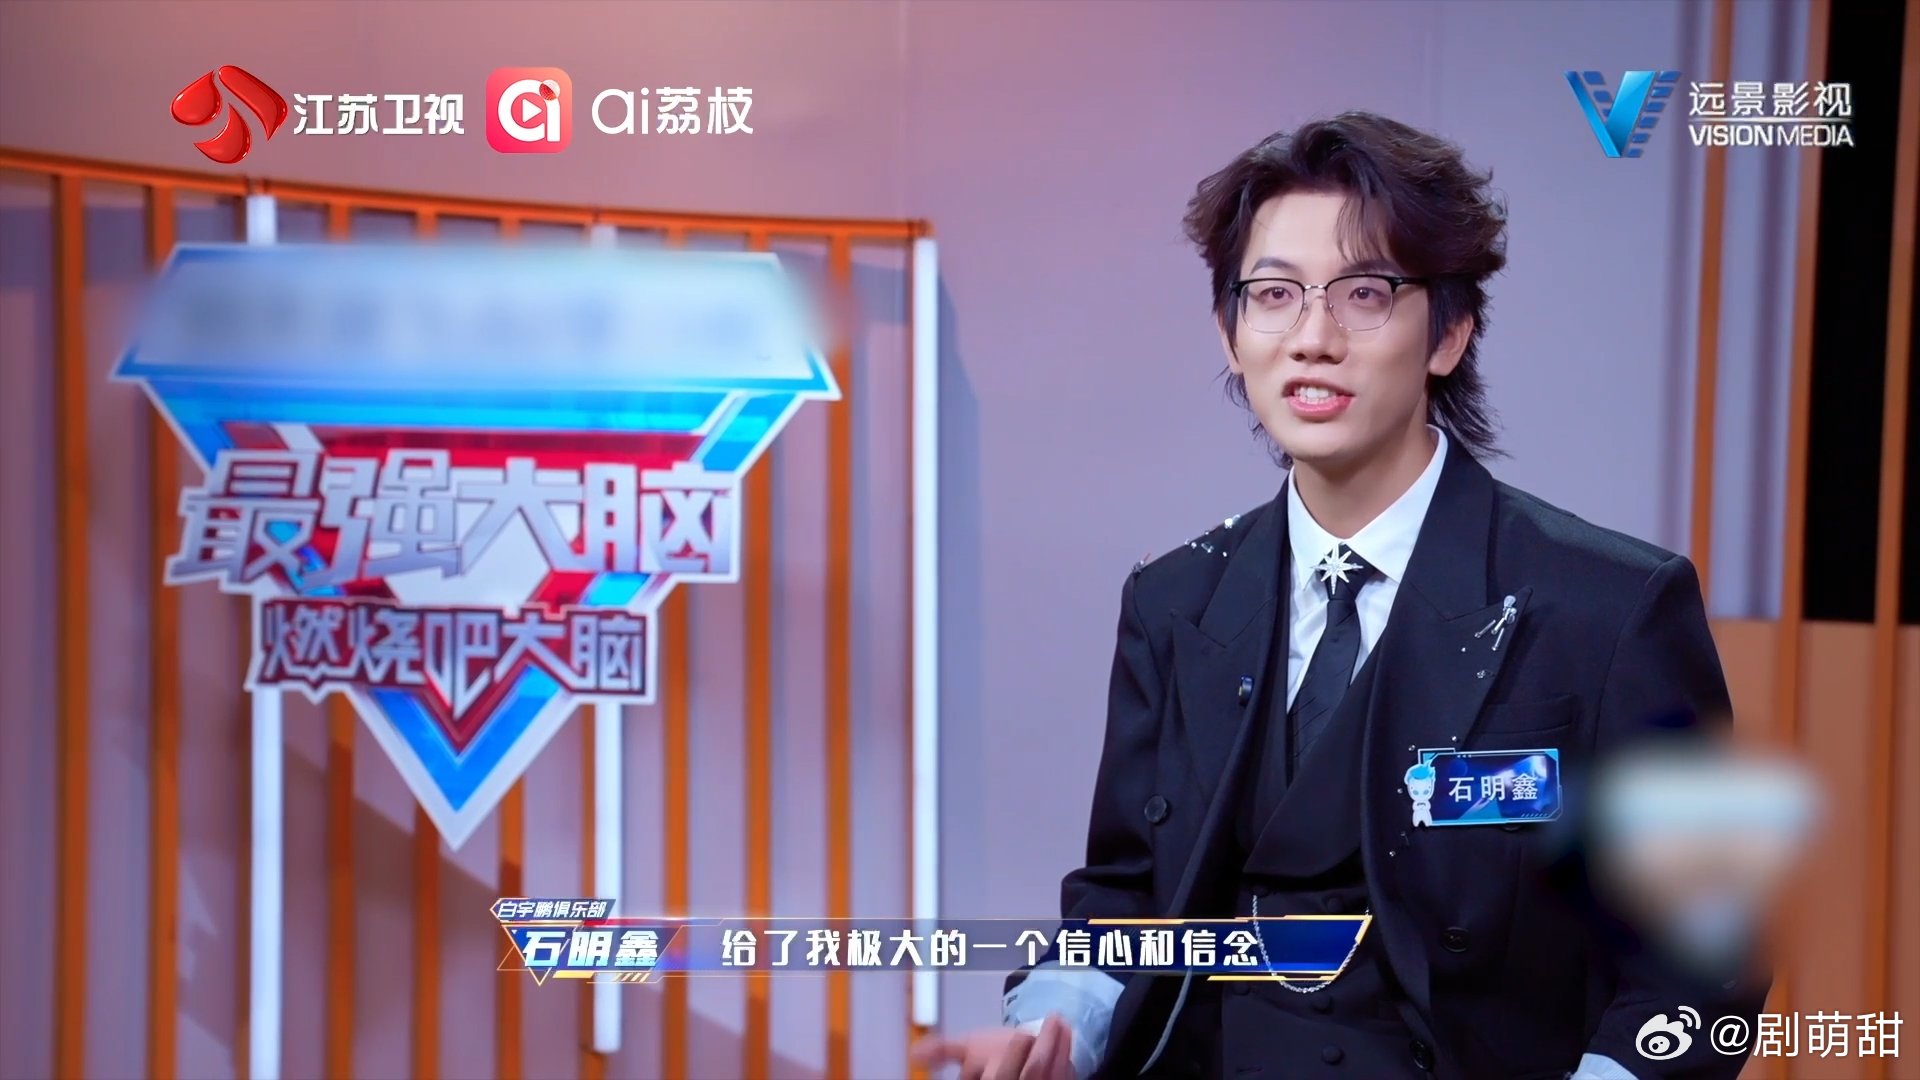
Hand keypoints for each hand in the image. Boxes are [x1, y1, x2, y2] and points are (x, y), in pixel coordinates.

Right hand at [910, 1013, 1076, 1079]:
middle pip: (1031, 1075)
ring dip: (1057, 1046)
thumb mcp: (968, 1049)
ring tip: (1057, 1021)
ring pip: (1052, 1074)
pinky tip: (1066, 1030)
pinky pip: (1066, 1073)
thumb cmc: (995, 1055)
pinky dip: (1067, 1051)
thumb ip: (944, 1050)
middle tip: (1042, 1026)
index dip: (1010, 1061)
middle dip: (1040, 1052)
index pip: (1001, 1079)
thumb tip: (915, 1053)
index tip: (1019, 1036)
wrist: (1022, 1053)